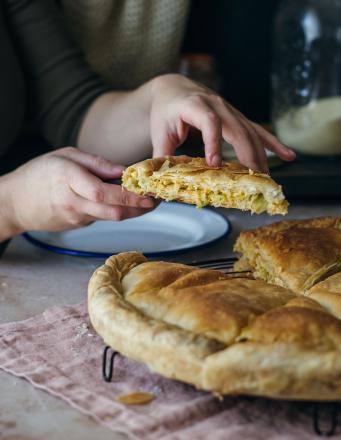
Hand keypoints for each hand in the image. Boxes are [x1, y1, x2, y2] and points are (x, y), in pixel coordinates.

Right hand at [2, 147, 155, 236]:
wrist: (15, 202)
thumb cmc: (38, 173)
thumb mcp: (64, 156)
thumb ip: (95, 163)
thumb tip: (123, 170)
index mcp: (67, 178)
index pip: (103, 192)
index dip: (129, 196)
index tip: (149, 193)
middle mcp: (73, 201)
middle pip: (113, 211)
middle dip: (140, 208)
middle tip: (158, 200)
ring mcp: (75, 217)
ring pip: (111, 217)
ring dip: (133, 211)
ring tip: (149, 201)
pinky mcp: (78, 225)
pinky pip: (102, 218)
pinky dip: (117, 210)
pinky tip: (126, 203)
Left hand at [150, 74, 295, 171]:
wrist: (175, 90)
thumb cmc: (165, 113)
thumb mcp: (159, 134)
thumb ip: (161, 158)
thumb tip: (158, 185)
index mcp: (194, 105)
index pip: (209, 122)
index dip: (213, 142)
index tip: (214, 164)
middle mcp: (216, 105)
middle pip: (237, 129)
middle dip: (246, 154)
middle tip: (253, 178)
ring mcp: (230, 110)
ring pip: (250, 132)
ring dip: (260, 155)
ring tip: (266, 177)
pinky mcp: (237, 118)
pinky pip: (258, 130)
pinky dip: (273, 144)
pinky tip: (289, 156)